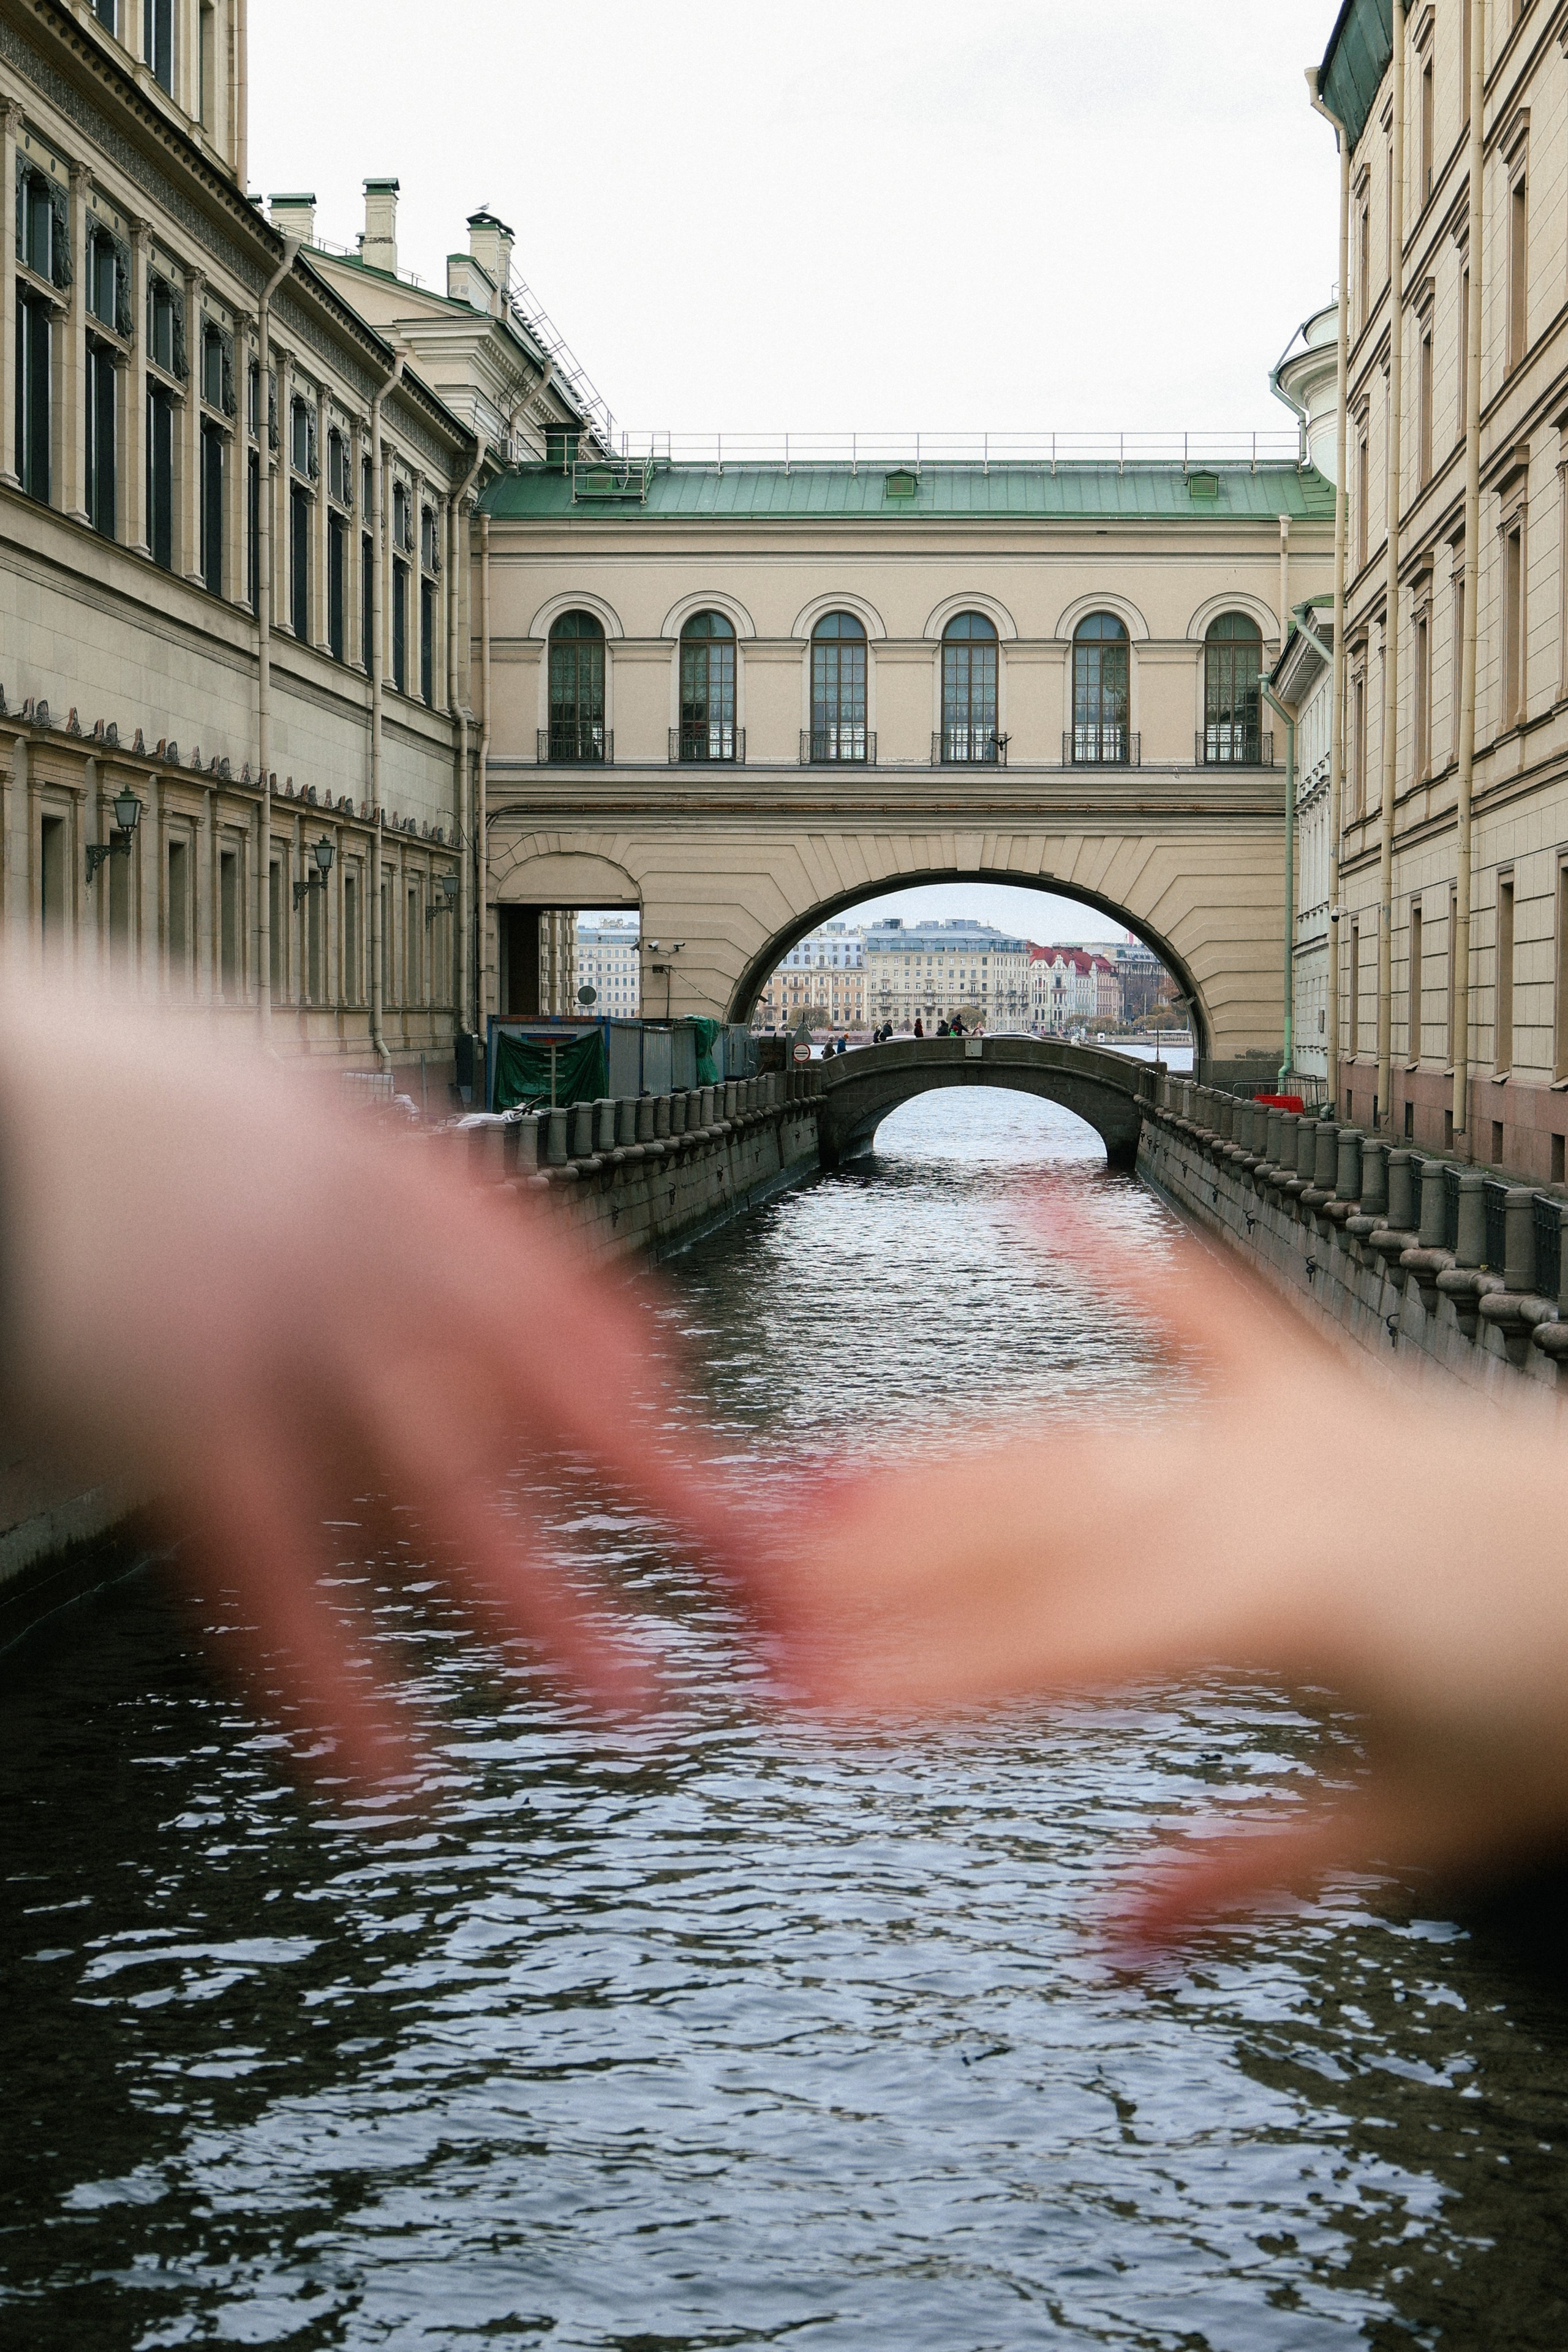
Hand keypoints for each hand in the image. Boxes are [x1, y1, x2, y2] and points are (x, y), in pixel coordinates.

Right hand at [0, 977, 745, 1776]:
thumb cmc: (77, 1085)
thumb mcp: (239, 1079)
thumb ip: (336, 1163)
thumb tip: (415, 1211)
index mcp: (369, 1155)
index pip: (533, 1266)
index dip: (619, 1350)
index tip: (682, 1410)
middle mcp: (358, 1248)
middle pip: (543, 1387)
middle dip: (660, 1486)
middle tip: (757, 1574)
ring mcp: (281, 1338)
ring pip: (449, 1495)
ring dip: (544, 1608)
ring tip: (629, 1704)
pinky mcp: (181, 1426)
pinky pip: (280, 1579)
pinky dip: (338, 1685)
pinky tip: (393, 1774)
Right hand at [756, 1200, 1567, 1940]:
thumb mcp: (1420, 1820)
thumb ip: (1251, 1874)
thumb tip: (1114, 1938)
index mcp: (1285, 1595)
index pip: (1049, 1643)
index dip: (913, 1673)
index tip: (802, 1697)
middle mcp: (1265, 1483)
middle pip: (1032, 1523)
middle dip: (881, 1562)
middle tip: (752, 1589)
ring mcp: (1287, 1415)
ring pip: (1077, 1427)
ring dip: (939, 1453)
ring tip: (815, 1475)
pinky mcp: (1321, 1378)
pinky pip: (1201, 1302)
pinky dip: (1114, 1258)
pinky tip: (1035, 1206)